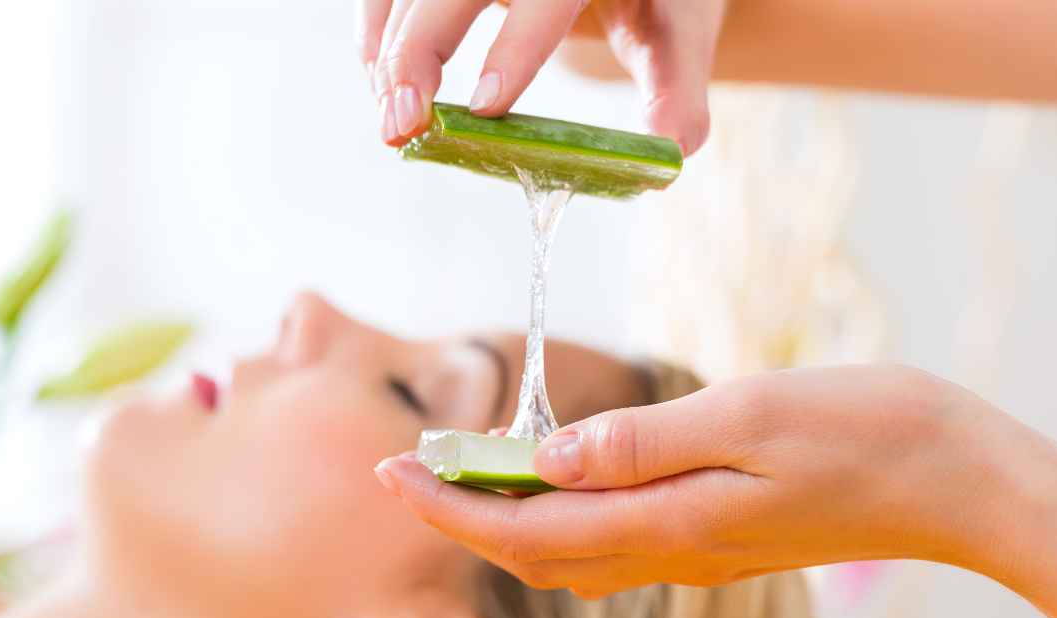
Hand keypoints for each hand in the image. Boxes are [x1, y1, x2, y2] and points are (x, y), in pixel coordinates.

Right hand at [356, 0, 728, 154]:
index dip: (514, 49)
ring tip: (393, 118)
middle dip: (417, 52)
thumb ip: (676, 86)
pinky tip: (381, 78)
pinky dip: (377, 28)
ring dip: (390, 50)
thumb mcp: (679, 26)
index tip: (485, 109)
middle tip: (403, 124)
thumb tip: (671, 151)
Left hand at [375, 365, 1056, 617]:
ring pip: (571, 555)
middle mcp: (674, 552)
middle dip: (463, 518)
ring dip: (506, 520)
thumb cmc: (864, 432)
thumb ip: (641, 443)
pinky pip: (614, 543)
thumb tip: (545, 458)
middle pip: (536, 554)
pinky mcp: (718, 540)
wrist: (954, 481)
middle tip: (410, 470)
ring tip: (464, 472)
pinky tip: (555, 478)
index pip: (527, 528)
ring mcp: (697, 553)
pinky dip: (561, 516)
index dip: (450, 506)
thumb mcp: (749, 416)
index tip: (390, 473)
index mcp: (671, 522)